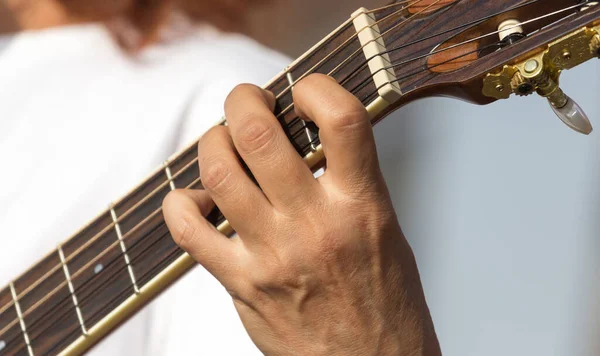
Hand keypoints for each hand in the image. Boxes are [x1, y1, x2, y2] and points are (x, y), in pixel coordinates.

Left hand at [163, 74, 440, 354]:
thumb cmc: (385, 304)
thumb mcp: (384, 230)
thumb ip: (350, 182)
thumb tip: (308, 140)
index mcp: (363, 206)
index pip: (342, 119)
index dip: (316, 87)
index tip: (303, 91)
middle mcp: (316, 225)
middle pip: (257, 134)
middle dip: (242, 100)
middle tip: (247, 101)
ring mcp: (274, 255)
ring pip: (218, 173)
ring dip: (211, 143)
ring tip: (221, 143)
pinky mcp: (244, 285)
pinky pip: (189, 232)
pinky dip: (181, 204)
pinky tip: (194, 201)